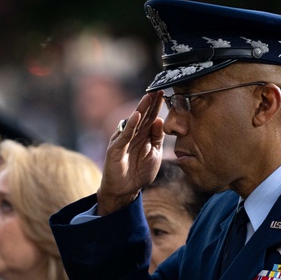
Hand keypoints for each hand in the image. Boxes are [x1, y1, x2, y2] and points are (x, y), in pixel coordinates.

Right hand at [96, 92, 164, 215]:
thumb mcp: (154, 154)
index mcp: (144, 135)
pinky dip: (130, 125)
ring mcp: (124, 140)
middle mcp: (133, 134)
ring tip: (148, 97)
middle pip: (143, 115)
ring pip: (134, 122)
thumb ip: (157, 138)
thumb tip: (159, 120)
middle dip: (150, 102)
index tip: (165, 92)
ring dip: (141, 109)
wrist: (125, 190)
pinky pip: (124, 135)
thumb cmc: (139, 172)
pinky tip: (136, 115)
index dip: (158, 105)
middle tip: (158, 89)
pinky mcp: (116, 148)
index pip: (151, 117)